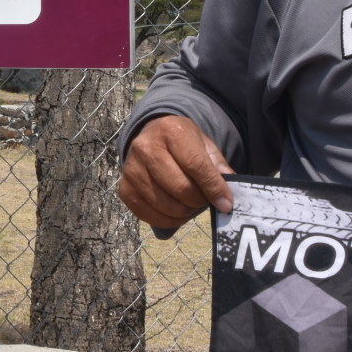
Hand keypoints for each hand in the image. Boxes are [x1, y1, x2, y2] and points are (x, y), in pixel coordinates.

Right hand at [117, 114, 234, 232]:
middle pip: (180, 188)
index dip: (213, 187)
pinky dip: (169, 220)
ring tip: (190, 203)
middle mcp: (145, 147)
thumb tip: (226, 198)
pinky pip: (150, 216)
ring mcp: (131, 169)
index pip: (195, 164)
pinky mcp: (125, 189)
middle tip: (205, 200)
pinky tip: (176, 211)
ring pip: (167, 205)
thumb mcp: (204, 144)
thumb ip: (218, 167)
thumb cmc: (182, 142)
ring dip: (185, 212)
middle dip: (199, 201)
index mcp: (170, 130)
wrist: (151, 136)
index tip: (226, 204)